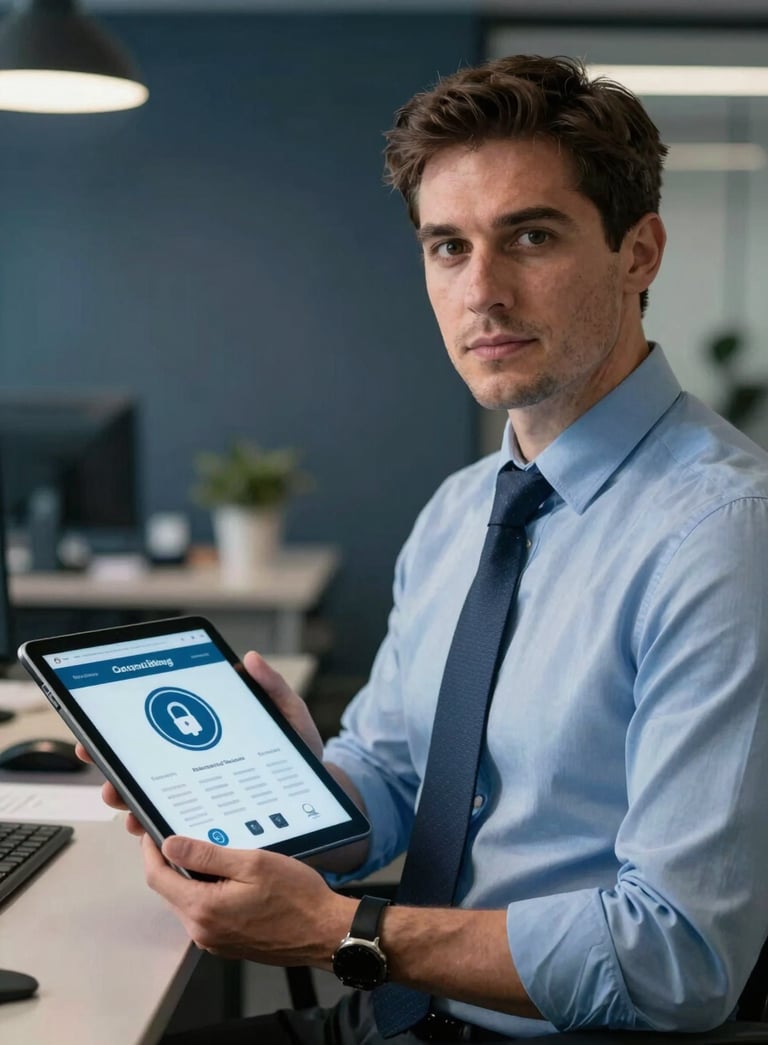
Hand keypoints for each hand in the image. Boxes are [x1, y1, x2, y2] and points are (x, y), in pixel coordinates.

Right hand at [77, 651, 324, 835]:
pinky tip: (150, 825)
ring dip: (130, 799)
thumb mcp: (289, 716)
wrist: (320, 796)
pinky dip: (157, 826)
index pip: (156, 733)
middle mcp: (193, 768)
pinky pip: (176, 827)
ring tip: (124, 800)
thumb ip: (272, 688)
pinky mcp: (209, 824)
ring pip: (151, 799)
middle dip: (113, 768)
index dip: (123, 733)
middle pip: (142, 768)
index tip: (98, 734)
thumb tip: (249, 658)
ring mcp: (198, 797)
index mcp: (204, 738)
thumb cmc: (299, 754)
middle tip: (102, 767)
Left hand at [143, 833, 355, 966]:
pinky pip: (205, 913)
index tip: (152, 830)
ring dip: (191, 877)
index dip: (150, 851)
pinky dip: (207, 892)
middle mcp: (201, 931)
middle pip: (169, 891)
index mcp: (203, 909)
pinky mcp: (227, 943)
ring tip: (210, 851)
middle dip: (170, 862)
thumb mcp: (253, 863)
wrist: (325, 932)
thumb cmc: (296, 896)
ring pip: (188, 902)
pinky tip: (227, 876)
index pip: (158, 878)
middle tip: (183, 833)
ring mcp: (214, 940)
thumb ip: (207, 856)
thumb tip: (170, 845)